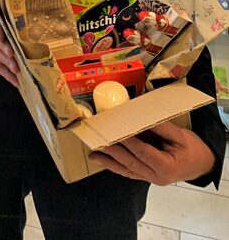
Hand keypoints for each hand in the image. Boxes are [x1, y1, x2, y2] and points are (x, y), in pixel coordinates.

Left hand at [89, 120, 215, 185]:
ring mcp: (151, 179)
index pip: (143, 152)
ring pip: (127, 170)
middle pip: (131, 162)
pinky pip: (128, 172)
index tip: (115, 130)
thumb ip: (161, 127)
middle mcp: (157, 176)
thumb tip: (141, 117)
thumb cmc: (192, 149)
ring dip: (109, 161)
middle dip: (113, 150)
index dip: (128, 141)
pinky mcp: (146, 176)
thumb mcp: (180, 135)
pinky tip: (103, 161)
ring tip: (93, 153)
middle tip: (98, 140)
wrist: (201, 164)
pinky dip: (115, 166)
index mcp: (167, 167)